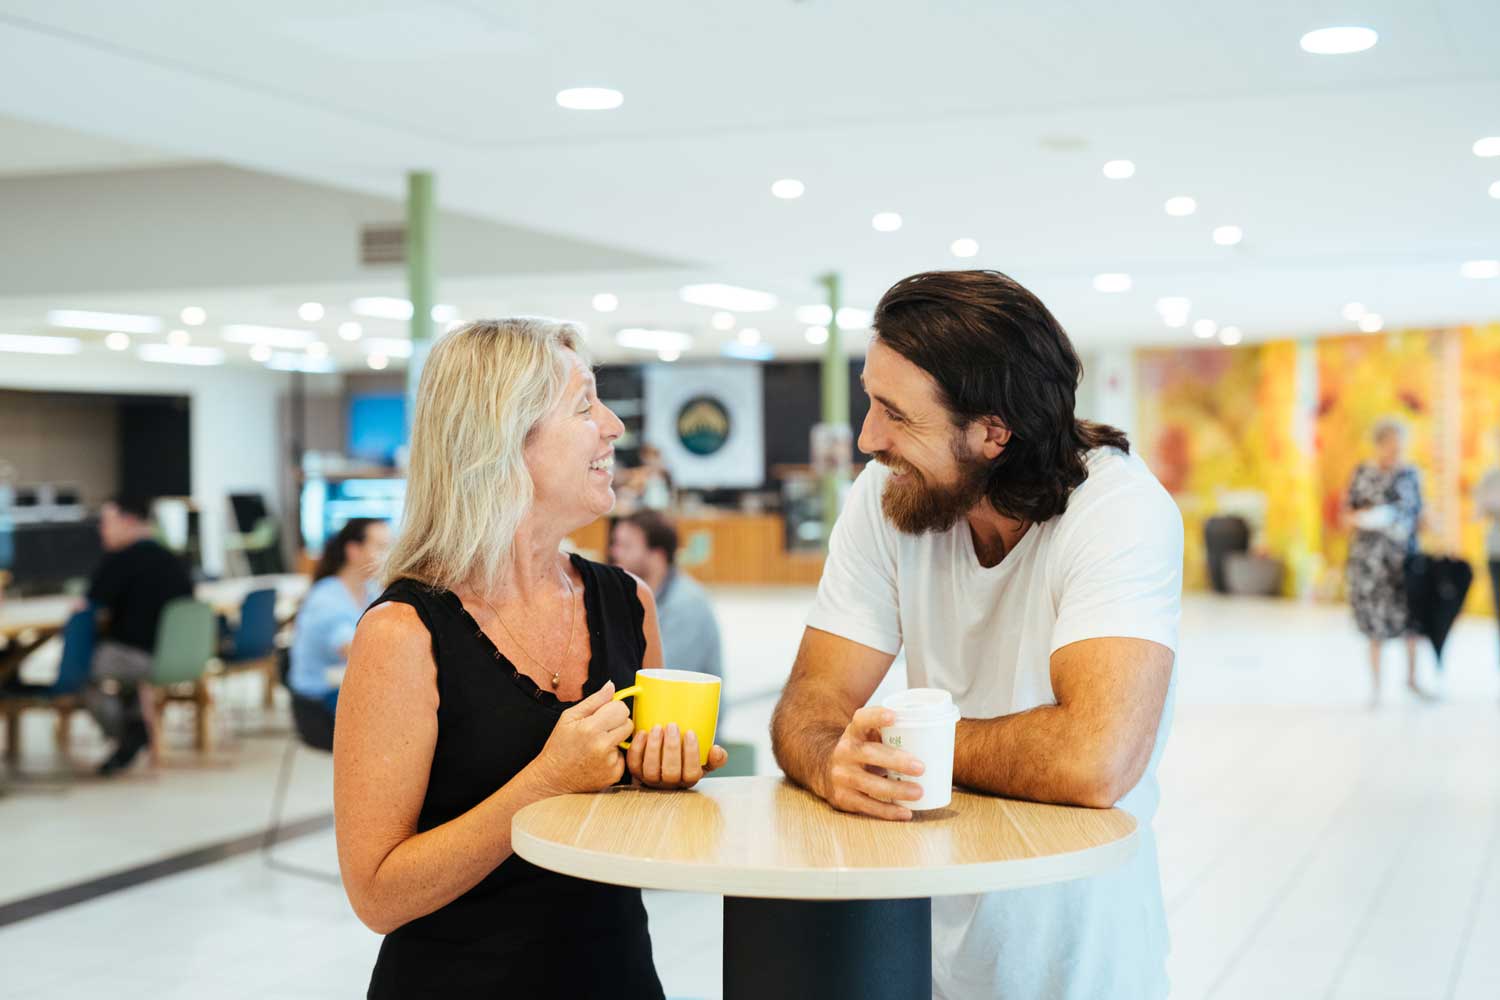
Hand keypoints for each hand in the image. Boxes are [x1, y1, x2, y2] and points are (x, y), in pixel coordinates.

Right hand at [528, 681, 634, 794]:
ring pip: (627, 740)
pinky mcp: (615, 775)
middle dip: (617, 723)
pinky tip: (599, 759)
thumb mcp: (569, 718)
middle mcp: (602, 746)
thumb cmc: (559, 746)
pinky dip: (614, 756)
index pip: (621, 708)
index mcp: (590, 728)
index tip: (604, 714)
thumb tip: (611, 686)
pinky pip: (624, 757)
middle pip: (628, 723)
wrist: (553, 778)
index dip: (613, 709)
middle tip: (601, 729)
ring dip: (616, 739)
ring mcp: (610, 762)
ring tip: (597, 745)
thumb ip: (594, 700)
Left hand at [626, 723, 727, 789]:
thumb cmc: (687, 760)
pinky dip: (637, 748)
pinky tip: (643, 732)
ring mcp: (650, 780)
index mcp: (688, 780)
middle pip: (671, 772)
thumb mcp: (704, 761)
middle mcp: (669, 784)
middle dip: (671, 748)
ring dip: (654, 747)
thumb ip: (715, 758)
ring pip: (651, 769)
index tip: (690, 732)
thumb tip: (717, 750)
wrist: (664, 763)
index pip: (692, 773)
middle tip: (672, 726)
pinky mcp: (636, 773)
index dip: (691, 754)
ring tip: (658, 728)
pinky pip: (634, 763)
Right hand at [818, 706, 924, 820]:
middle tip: (921, 767)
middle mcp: (844, 752)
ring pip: (870, 784)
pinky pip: (868, 806)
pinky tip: (906, 812)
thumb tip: (937, 730)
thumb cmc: (861, 750)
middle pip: (870, 754)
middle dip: (896, 761)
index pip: (862, 719)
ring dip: (896, 790)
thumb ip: (889, 731)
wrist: (824, 769)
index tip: (894, 716)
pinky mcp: (843, 798)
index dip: (876, 716)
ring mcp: (842, 776)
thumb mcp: (867, 735)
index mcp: (854, 732)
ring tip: (919, 792)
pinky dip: (888, 811)